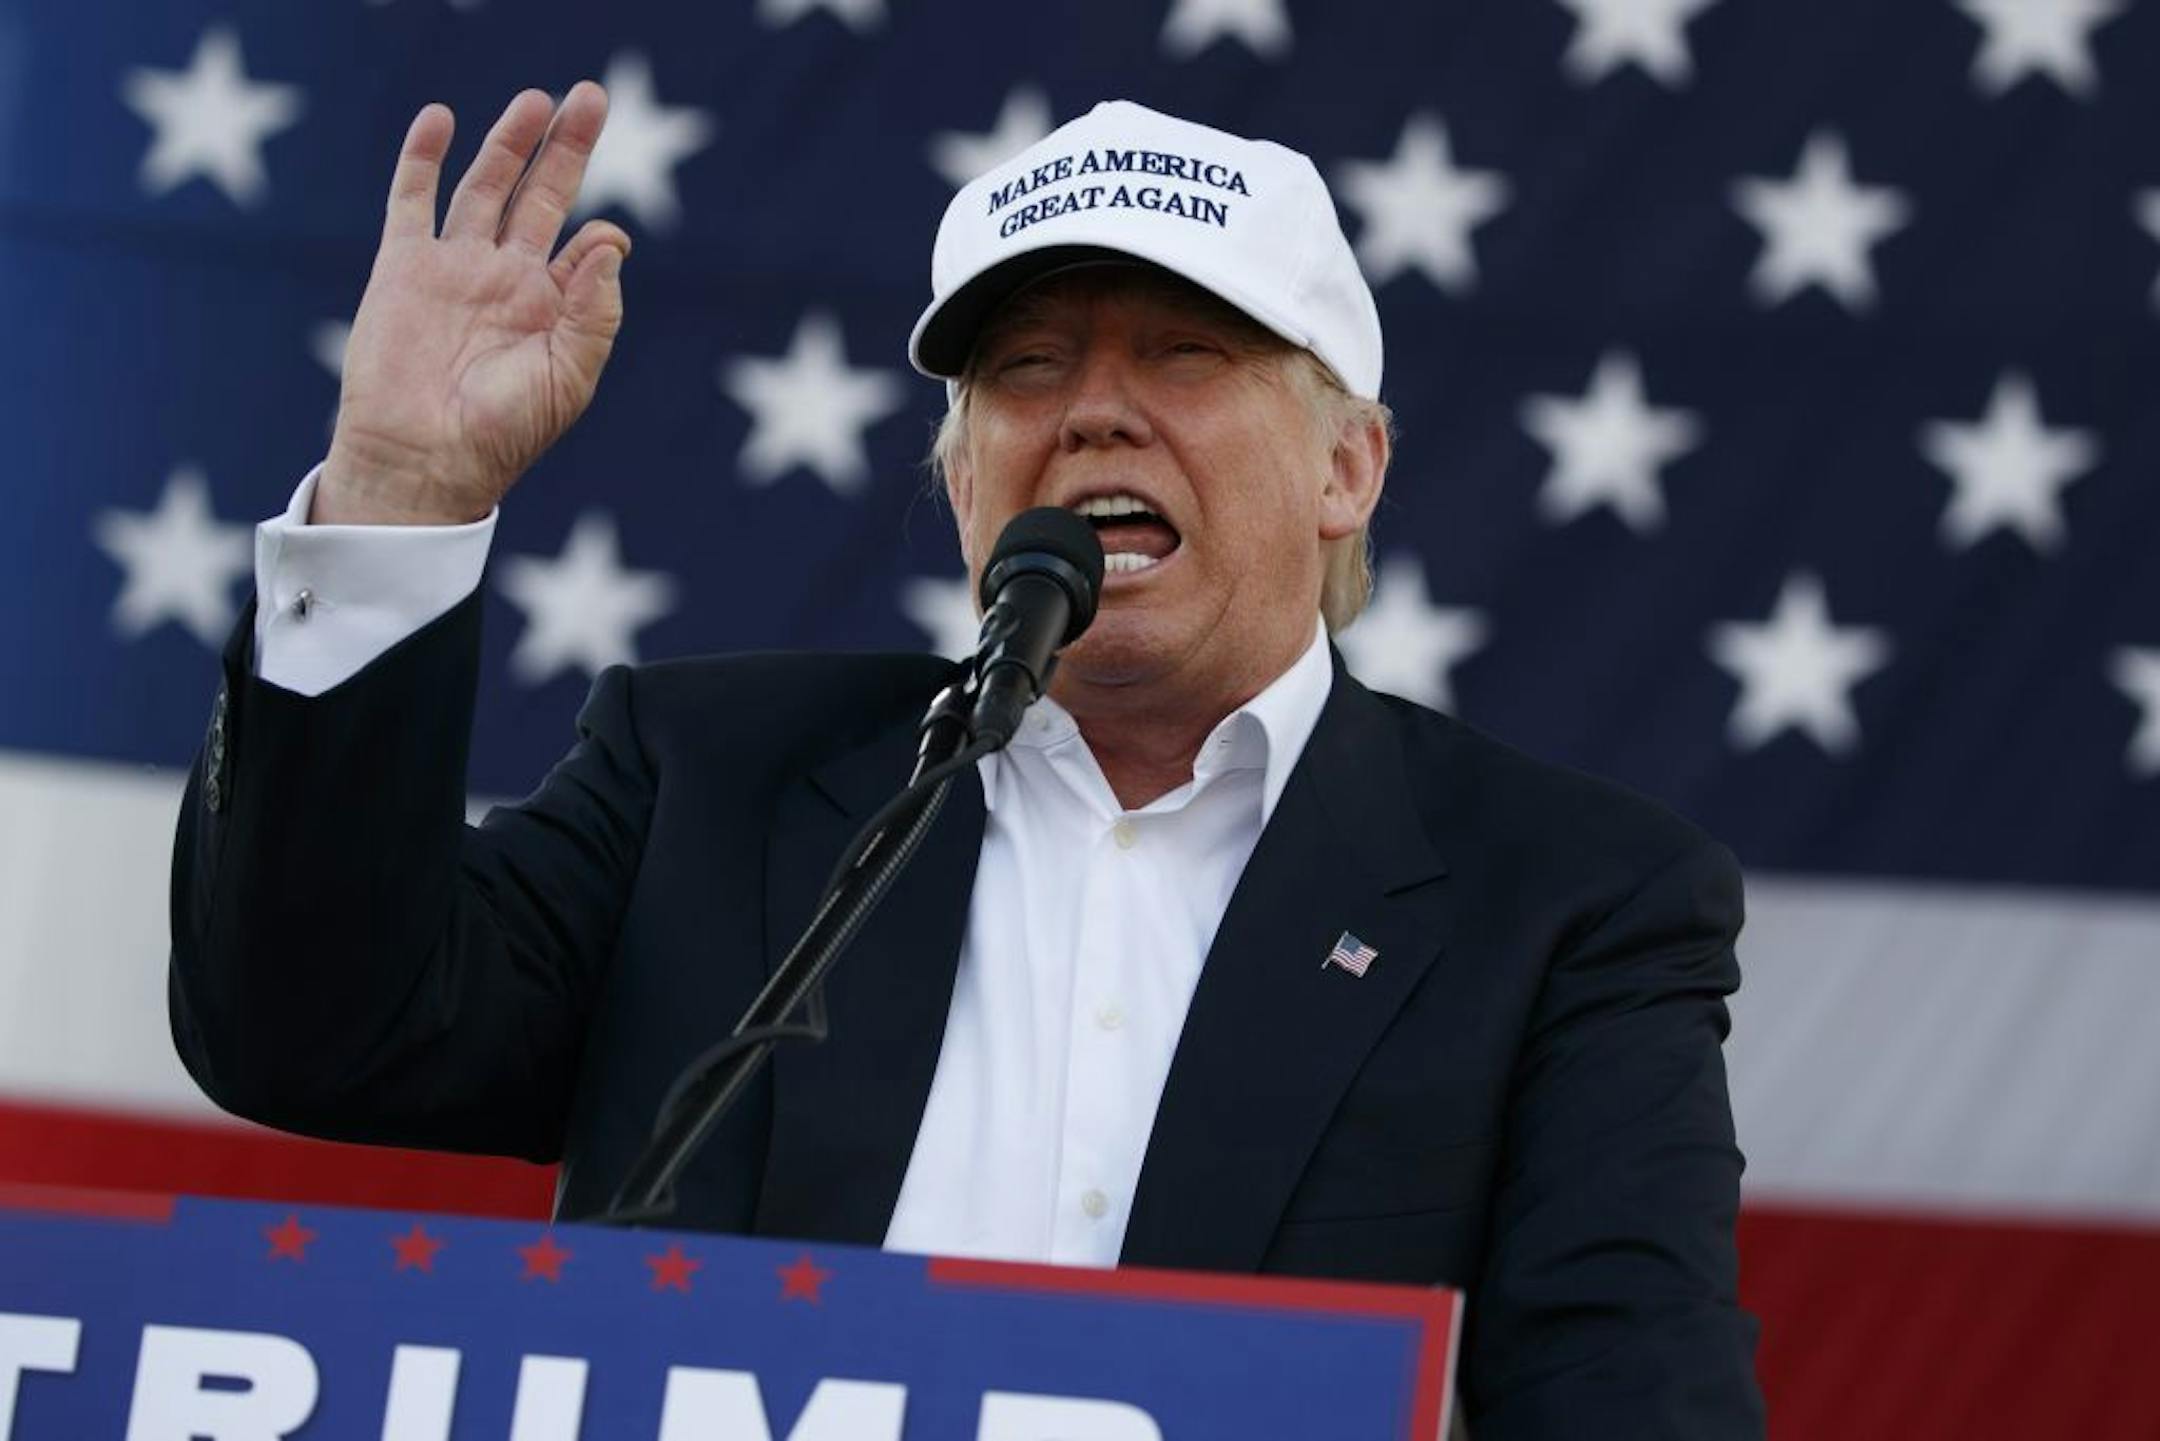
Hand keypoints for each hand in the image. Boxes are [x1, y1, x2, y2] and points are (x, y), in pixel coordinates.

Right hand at [316, 83, 628, 524]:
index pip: (585, 249)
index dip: (600, 235)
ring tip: (536, 99)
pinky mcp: (404, 266)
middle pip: (542, 196)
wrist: (423, 458)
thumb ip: (596, 312)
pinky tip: (440, 119)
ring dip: (510, 142)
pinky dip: (422, 158)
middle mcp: (506, 280)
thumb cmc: (502, 433)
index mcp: (552, 309)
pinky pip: (412, 200)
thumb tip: (610, 237)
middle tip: (591, 96)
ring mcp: (455, 268)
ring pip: (486, 187)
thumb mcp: (568, 378)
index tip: (600, 238)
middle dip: (568, 148)